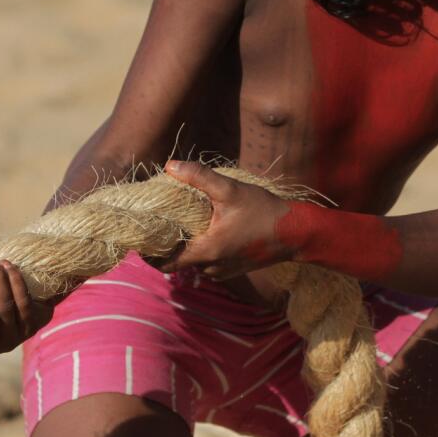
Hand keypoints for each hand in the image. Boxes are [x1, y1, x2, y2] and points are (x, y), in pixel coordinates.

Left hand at [160, 161, 296, 278]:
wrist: (295, 232)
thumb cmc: (263, 211)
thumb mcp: (230, 190)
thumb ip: (199, 177)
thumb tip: (169, 166)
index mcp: (206, 252)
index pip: (165, 263)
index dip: (149, 254)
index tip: (142, 236)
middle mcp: (211, 267)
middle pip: (177, 262)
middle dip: (166, 245)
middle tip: (158, 223)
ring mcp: (223, 271)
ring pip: (193, 262)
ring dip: (186, 246)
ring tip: (180, 223)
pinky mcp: (233, 269)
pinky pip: (207, 262)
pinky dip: (201, 249)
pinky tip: (204, 228)